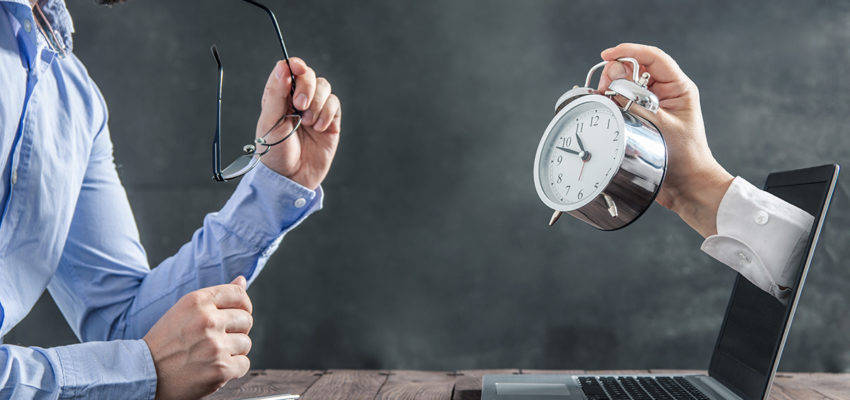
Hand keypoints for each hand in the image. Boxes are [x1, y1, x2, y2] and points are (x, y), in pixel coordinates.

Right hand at [143, 276, 252, 399]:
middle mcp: (207, 320)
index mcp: (197, 301)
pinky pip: (244, 364)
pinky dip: (233, 369)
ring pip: (246, 343)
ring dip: (233, 351)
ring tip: (211, 355)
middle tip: (218, 340)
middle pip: (246, 319)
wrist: (143, 374)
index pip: (239, 294)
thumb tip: (242, 280)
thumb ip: (216, 297)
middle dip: (237, 331)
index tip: (237, 315)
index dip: (243, 306)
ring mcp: (215, 345)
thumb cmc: (165, 342)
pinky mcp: (221, 369)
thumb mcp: (185, 311)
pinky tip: (214, 368)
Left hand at [255, 58, 341, 189]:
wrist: (290, 179)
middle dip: (307, 87)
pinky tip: (318, 128)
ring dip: (318, 103)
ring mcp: (315, 110)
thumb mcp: (269, 122)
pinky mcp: (330, 122)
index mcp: (279, 97)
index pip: (289, 70)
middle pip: (309, 76)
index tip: (297, 69)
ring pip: (325, 88)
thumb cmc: (274, 153)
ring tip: (308, 122)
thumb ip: (276, 93)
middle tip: (300, 105)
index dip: (295, 65)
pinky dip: (328, 113)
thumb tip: (282, 66)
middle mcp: (298, 101)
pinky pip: (334, 104)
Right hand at [597, 43, 733, 236]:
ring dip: (611, 90)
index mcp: (678, 88)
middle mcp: (665, 93)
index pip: (653, 57)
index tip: (608, 55)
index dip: (629, 51)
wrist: (688, 185)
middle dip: (615, 73)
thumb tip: (612, 84)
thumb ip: (635, 103)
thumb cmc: (685, 158)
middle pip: (634, 69)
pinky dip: (611, 103)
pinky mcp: (642, 119)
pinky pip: (623, 103)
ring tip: (603, 101)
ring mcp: (652, 106)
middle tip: (603, 89)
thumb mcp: (661, 125)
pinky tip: (603, 108)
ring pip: (626, 86)